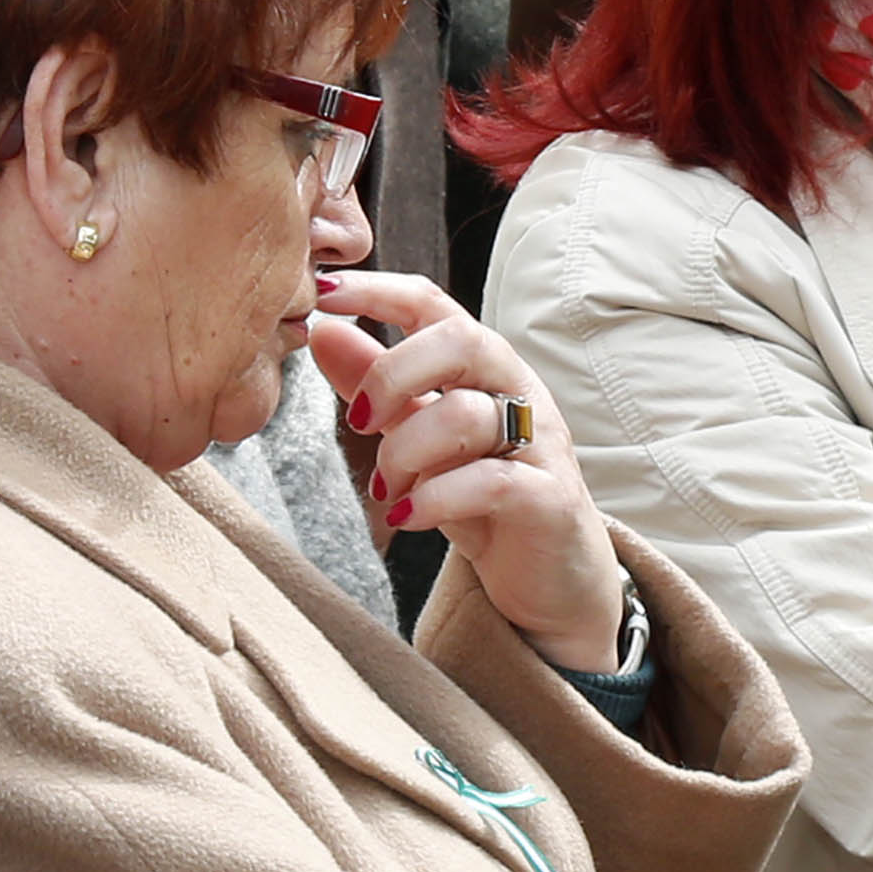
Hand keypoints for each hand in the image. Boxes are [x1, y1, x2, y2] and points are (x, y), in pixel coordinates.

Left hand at [303, 267, 627, 671]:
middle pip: (460, 341)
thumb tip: (322, 330)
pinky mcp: (550, 499)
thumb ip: (376, 385)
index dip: (378, 292)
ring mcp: (540, 443)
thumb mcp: (417, 438)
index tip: (322, 297)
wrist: (550, 579)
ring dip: (404, 453)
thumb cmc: (481, 501)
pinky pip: (490, 481)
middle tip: (357, 423)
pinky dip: (435, 498)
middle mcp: (518, 391)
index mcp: (483, 367)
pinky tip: (407, 517)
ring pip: (466, 414)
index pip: (433, 305)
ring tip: (387, 491)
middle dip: (392, 375)